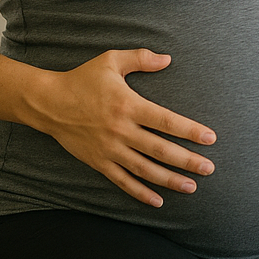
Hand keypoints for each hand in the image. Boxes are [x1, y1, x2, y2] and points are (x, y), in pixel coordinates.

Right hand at [33, 48, 215, 208]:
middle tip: (209, 168)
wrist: (48, 103)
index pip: (166, 121)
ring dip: (169, 179)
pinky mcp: (99, 162)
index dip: (190, 130)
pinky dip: (140, 193)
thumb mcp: (111, 61)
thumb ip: (140, 58)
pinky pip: (122, 181)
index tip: (210, 138)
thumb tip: (167, 59)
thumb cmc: (82, 79)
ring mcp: (110, 149)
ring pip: (145, 169)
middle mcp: (121, 130)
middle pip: (160, 149)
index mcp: (128, 105)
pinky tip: (158, 201)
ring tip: (191, 187)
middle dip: (187, 160)